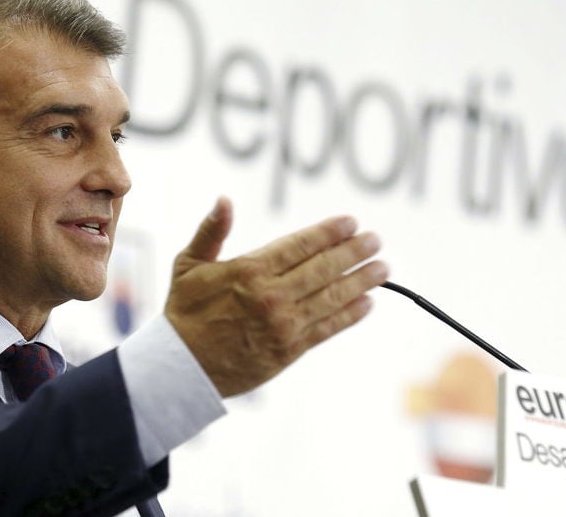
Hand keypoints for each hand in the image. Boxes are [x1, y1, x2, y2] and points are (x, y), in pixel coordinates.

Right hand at [164, 197, 388, 396]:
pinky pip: (328, 329)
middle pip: (324, 268)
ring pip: (332, 297)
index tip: (351, 222)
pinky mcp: (290, 349)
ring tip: (383, 268)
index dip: (329, 232)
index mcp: (249, 271)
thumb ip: (212, 231)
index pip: (300, 245)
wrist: (182, 366)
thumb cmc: (185, 312)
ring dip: (362, 281)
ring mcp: (284, 324)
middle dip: (354, 252)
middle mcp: (272, 296)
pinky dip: (350, 315)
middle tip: (375, 240)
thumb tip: (225, 200)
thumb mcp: (188, 264)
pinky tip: (368, 303)